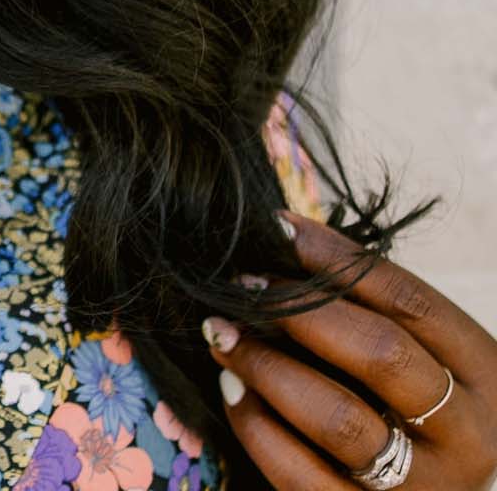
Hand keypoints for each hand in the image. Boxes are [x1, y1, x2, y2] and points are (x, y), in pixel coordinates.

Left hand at [200, 210, 496, 487]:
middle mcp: (466, 436)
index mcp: (482, 375)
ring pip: (340, 420)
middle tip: (243, 286)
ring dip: (266, 366)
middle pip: (382, 356)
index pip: (411, 303)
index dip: (338, 259)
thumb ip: (365, 307)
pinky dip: (257, 426)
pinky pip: (302, 477)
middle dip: (300, 312)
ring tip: (222, 333)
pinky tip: (232, 388)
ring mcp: (424, 490)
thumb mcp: (417, 352)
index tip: (278, 228)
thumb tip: (280, 241)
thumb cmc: (406, 399)